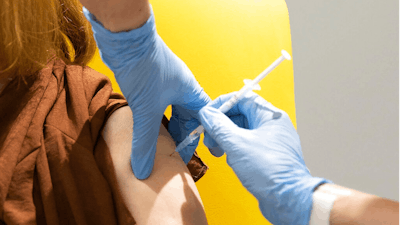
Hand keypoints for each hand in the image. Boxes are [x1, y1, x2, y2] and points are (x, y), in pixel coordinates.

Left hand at [83, 8, 209, 179]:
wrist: (125, 38)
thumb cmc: (144, 67)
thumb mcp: (147, 110)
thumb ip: (146, 142)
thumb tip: (144, 169)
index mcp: (190, 91)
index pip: (205, 119)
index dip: (204, 136)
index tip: (202, 152)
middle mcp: (181, 87)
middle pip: (188, 116)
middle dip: (183, 135)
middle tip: (177, 153)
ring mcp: (166, 83)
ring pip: (173, 110)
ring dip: (169, 127)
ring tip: (163, 145)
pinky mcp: (151, 80)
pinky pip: (159, 105)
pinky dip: (156, 118)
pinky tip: (148, 127)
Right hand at [198, 92, 329, 224]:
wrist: (288, 199)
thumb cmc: (271, 171)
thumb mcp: (237, 144)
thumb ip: (219, 126)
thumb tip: (207, 113)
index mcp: (270, 116)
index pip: (242, 98)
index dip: (222, 104)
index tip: (208, 114)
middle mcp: (272, 126)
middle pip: (240, 115)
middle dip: (221, 125)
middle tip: (209, 136)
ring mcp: (271, 141)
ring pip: (241, 132)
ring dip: (226, 139)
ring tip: (218, 151)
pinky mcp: (267, 156)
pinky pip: (246, 146)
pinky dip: (235, 150)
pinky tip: (231, 161)